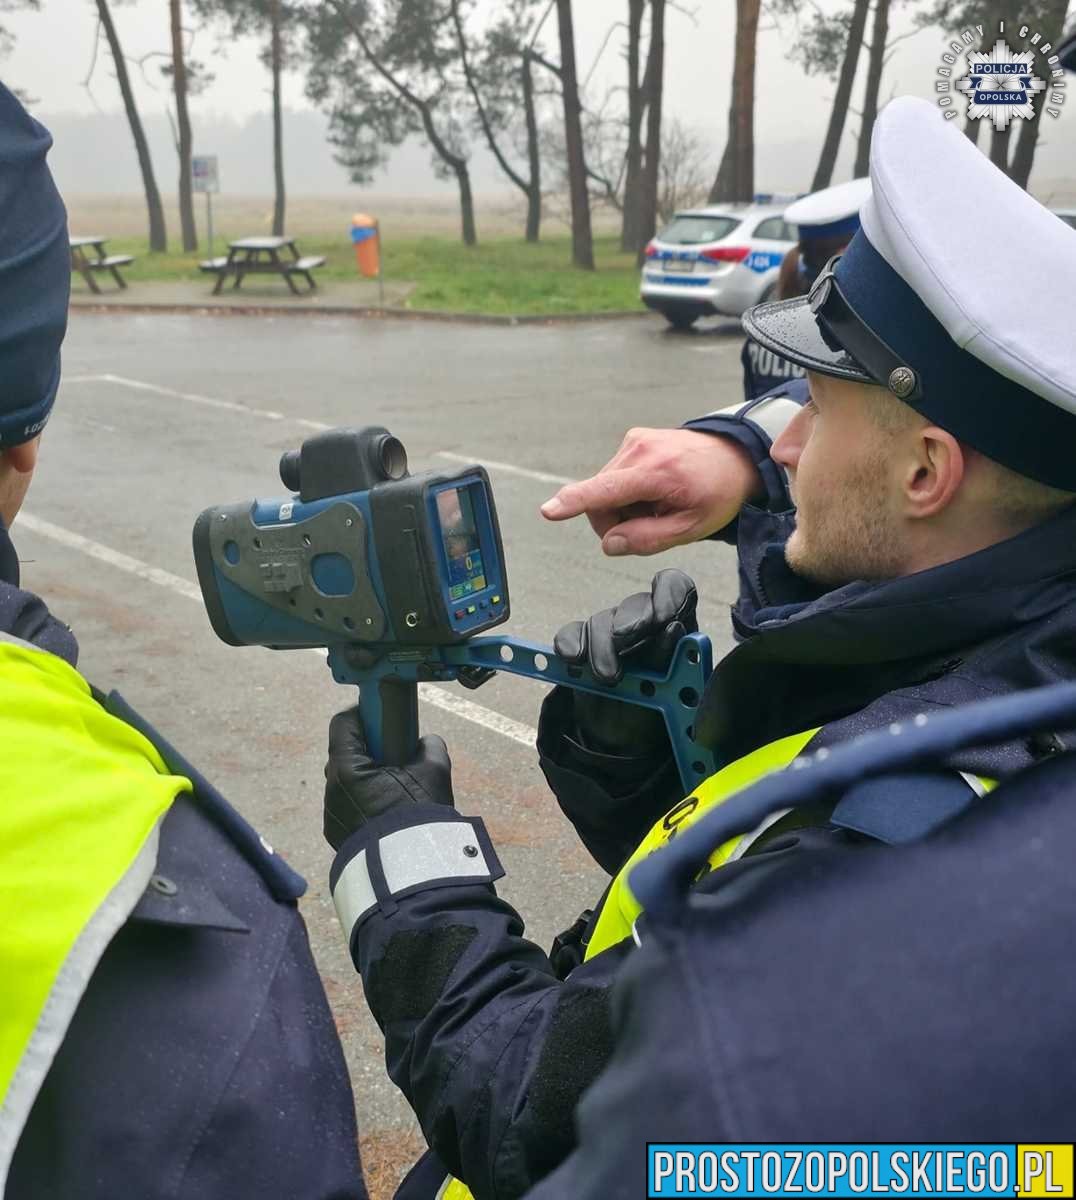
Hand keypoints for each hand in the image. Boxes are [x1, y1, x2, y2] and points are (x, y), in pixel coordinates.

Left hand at [323, 707, 453, 850]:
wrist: (411, 872)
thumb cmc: (419, 818)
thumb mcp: (435, 772)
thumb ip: (429, 746)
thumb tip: (425, 742)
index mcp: (347, 769)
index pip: (343, 723)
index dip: (363, 714)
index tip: (384, 717)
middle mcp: (331, 789)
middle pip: (345, 753)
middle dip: (369, 747)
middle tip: (397, 753)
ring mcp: (332, 814)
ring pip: (347, 781)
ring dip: (367, 776)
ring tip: (396, 786)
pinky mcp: (337, 835)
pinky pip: (348, 806)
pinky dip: (364, 801)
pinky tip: (389, 809)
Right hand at [540, 427, 761, 555]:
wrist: (736, 455)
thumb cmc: (717, 493)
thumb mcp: (692, 527)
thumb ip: (648, 538)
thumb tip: (609, 543)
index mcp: (657, 472)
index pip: (606, 490)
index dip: (574, 503)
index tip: (548, 511)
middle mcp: (639, 450)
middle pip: (600, 499)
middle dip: (615, 521)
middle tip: (650, 525)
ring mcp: (634, 441)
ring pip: (604, 490)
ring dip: (623, 507)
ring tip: (658, 504)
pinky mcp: (633, 440)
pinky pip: (613, 477)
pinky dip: (627, 492)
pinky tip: (654, 492)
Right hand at [553, 569, 697, 754]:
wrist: (622, 740)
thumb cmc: (656, 711)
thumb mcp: (671, 692)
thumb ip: (672, 659)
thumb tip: (676, 628)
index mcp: (676, 627)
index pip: (677, 590)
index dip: (670, 594)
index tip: (665, 615)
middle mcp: (644, 623)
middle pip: (637, 604)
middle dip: (630, 621)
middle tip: (624, 640)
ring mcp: (611, 631)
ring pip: (602, 620)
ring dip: (602, 647)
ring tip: (607, 678)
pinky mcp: (582, 644)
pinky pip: (573, 634)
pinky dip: (571, 644)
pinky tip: (572, 659)